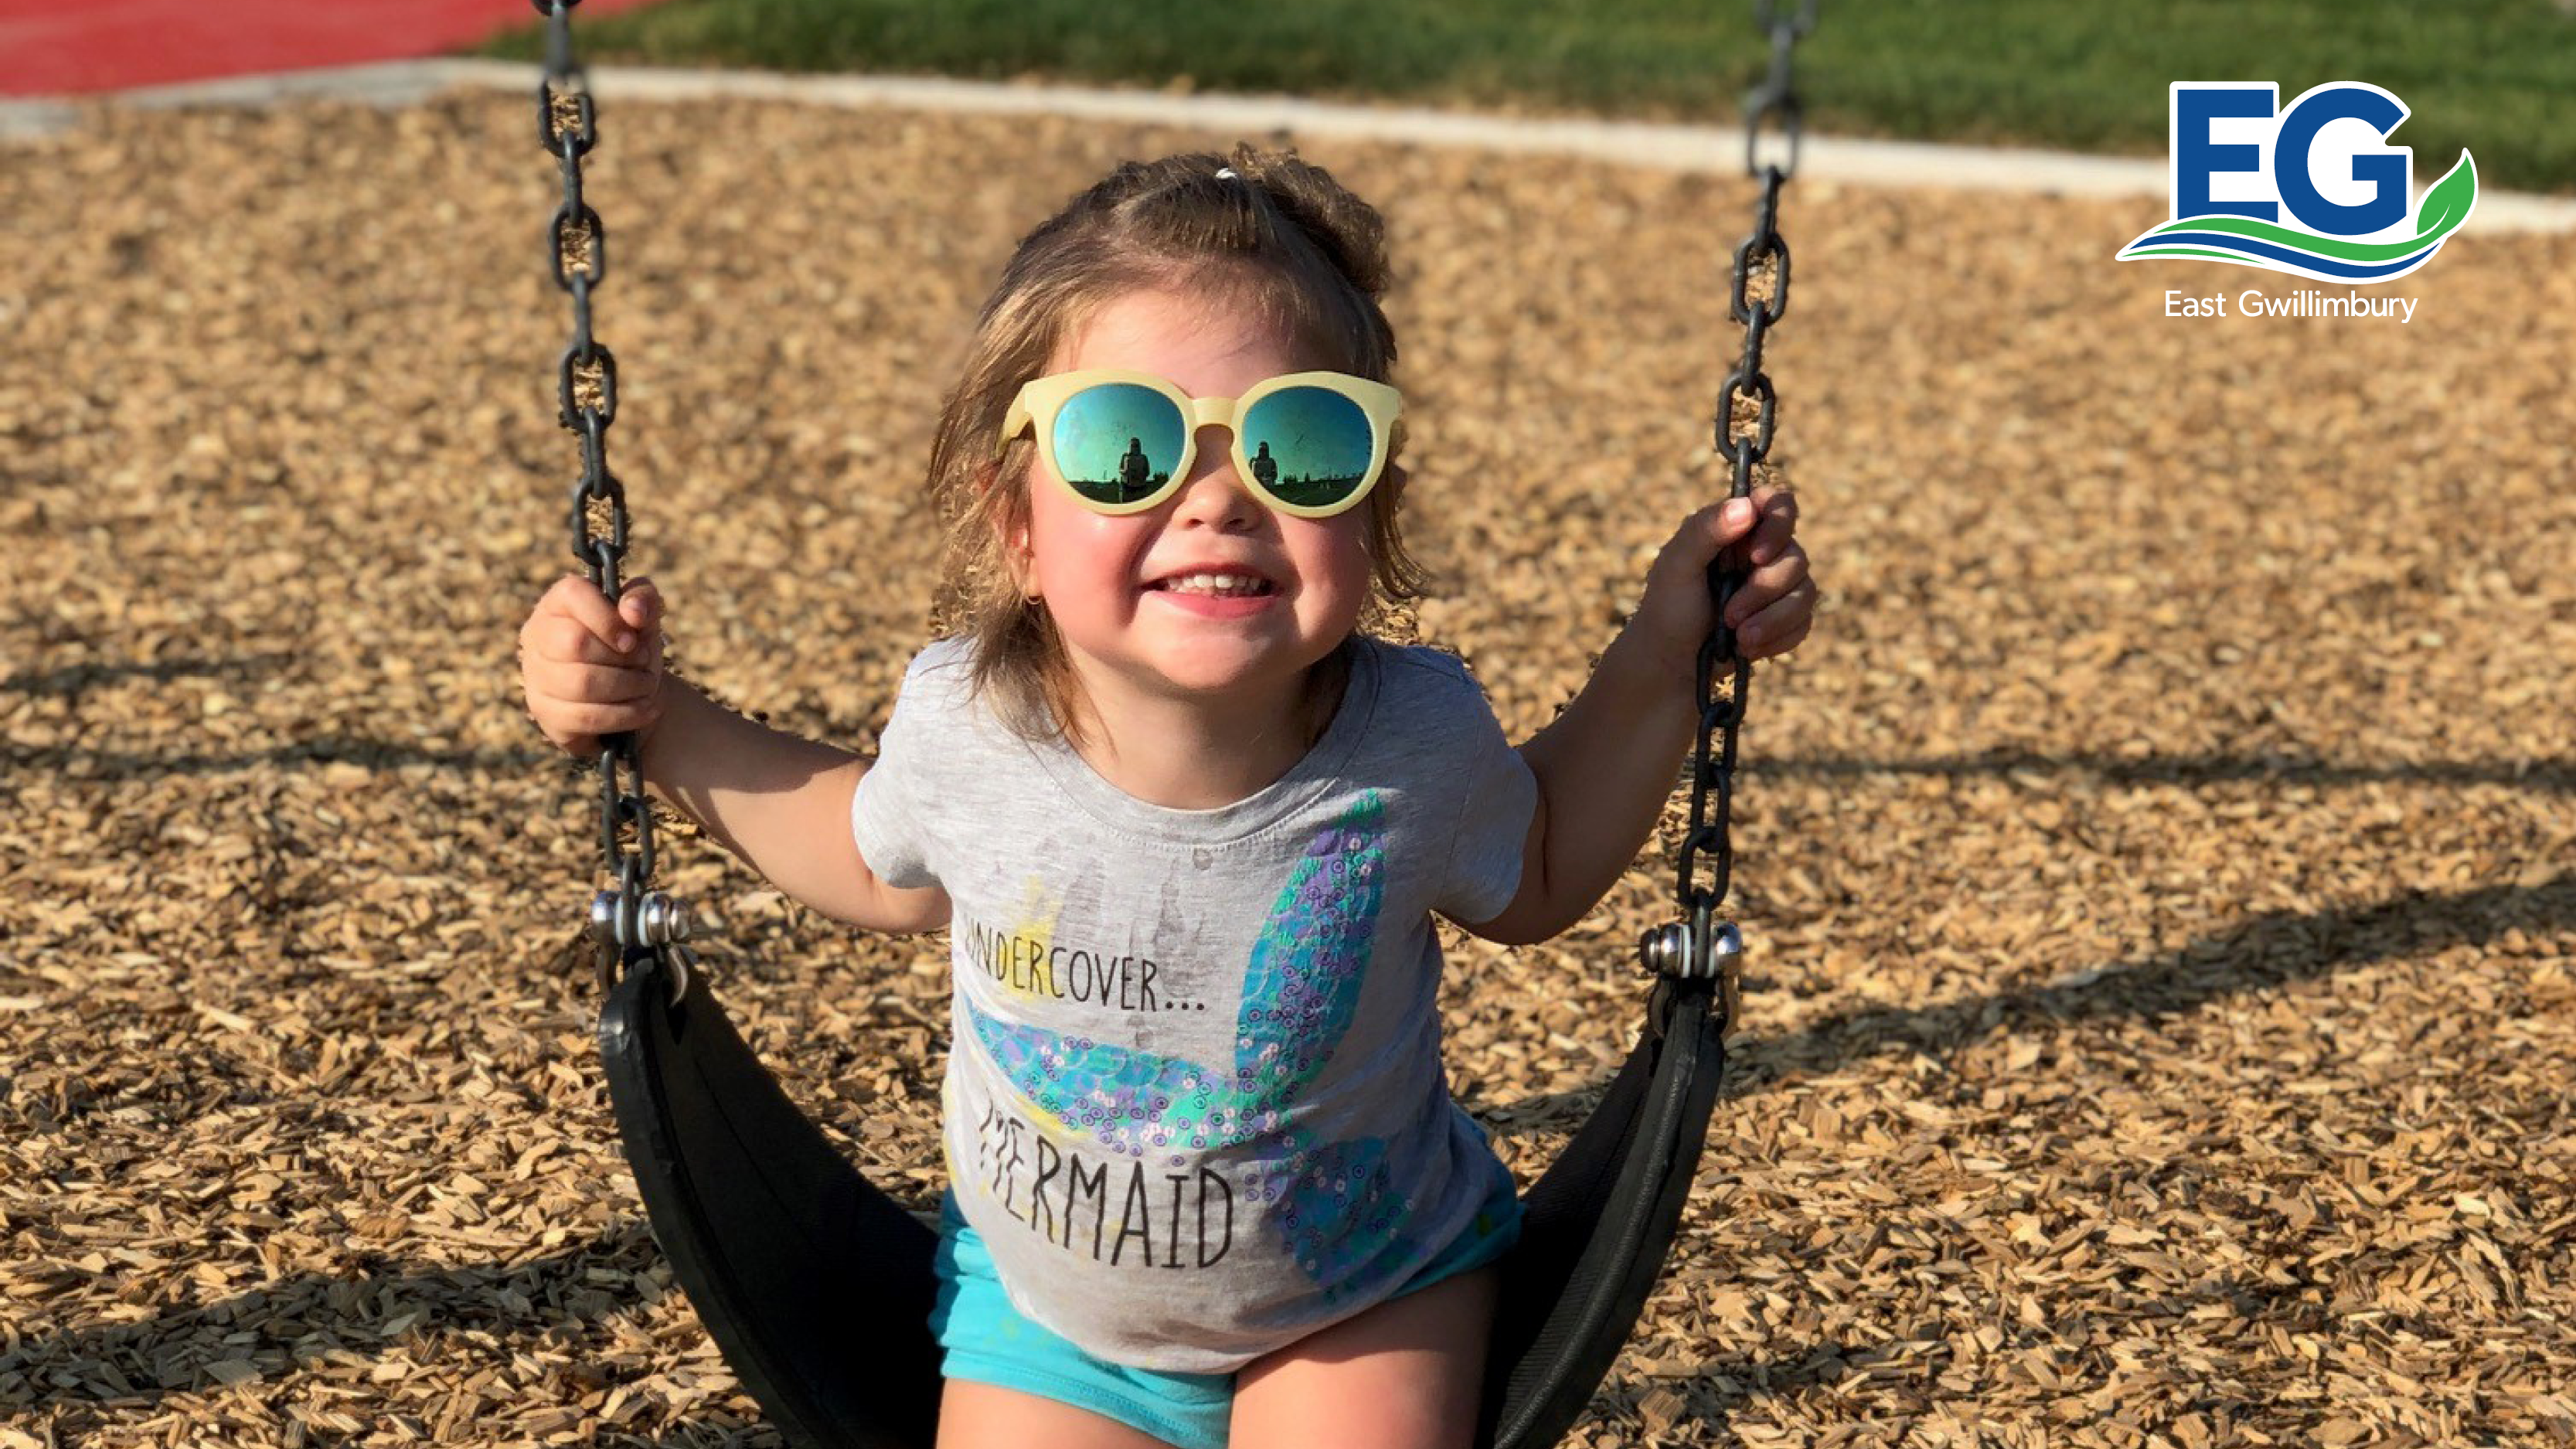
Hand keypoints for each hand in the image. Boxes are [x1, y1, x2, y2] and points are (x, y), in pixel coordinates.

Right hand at [517, 574, 666, 756]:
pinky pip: (586, 716)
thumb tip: (633, 611)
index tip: (632, 639)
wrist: (633, 692)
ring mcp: (535, 675)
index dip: (609, 619)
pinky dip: (625, 714)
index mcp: (557, 602)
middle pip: (575, 643)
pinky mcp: (544, 711)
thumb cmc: (633, 646)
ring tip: (646, 684)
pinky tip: (646, 709)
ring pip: (582, 683)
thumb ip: (643, 598)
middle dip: (622, 657)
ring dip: (628, 686)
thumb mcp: (645, 616)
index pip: (573, 594)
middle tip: (643, 662)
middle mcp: (537, 635)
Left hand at [1630, 484, 1815, 667]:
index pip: (1778, 504)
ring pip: (1806, 592)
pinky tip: (1747, 648)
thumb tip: (1746, 506)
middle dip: (1764, 590)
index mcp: (1738, 528)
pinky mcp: (1787, 618)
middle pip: (1796, 556)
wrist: (1672, 660)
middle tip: (1728, 615)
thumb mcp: (1676, 564)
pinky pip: (1803, 623)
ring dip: (1772, 619)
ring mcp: (1779, 586)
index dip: (1778, 524)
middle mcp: (1764, 552)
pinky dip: (1777, 638)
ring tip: (1739, 637)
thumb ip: (1705, 530)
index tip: (1756, 555)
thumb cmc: (1668, 606)